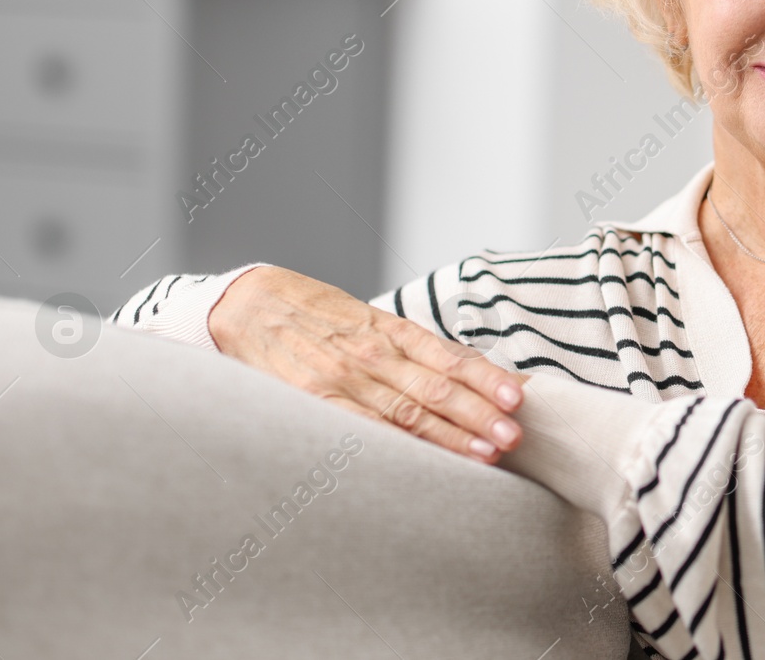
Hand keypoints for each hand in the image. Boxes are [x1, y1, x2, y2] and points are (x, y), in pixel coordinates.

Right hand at [208, 266, 523, 463]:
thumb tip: (459, 370)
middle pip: (436, 390)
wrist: (248, 305)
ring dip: (450, 436)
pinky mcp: (317, 401)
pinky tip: (425, 459)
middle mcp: (371, 354)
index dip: (485, 378)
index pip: (448, 357)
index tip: (516, 397)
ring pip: (407, 413)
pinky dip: (398, 444)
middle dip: (479, 415)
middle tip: (514, 436)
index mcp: (388, 329)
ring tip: (486, 453)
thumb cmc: (315, 313)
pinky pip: (364, 428)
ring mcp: (343, 380)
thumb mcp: (366, 318)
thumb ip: (407, 346)